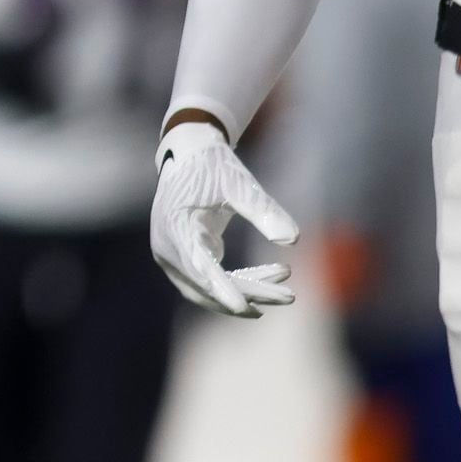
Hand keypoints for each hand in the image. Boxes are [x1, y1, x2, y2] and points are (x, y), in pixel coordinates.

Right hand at [151, 118, 299, 315]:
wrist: (189, 153)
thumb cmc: (212, 165)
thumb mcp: (239, 184)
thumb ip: (264, 210)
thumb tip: (293, 240)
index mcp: (175, 225)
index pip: (198, 266)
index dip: (220, 289)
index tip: (243, 308)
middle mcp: (167, 246)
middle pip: (206, 285)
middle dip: (248, 294)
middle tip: (290, 297)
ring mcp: (172, 254)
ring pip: (208, 289)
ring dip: (247, 292)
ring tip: (286, 292)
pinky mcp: (184, 256)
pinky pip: (211, 280)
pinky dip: (241, 282)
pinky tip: (273, 276)